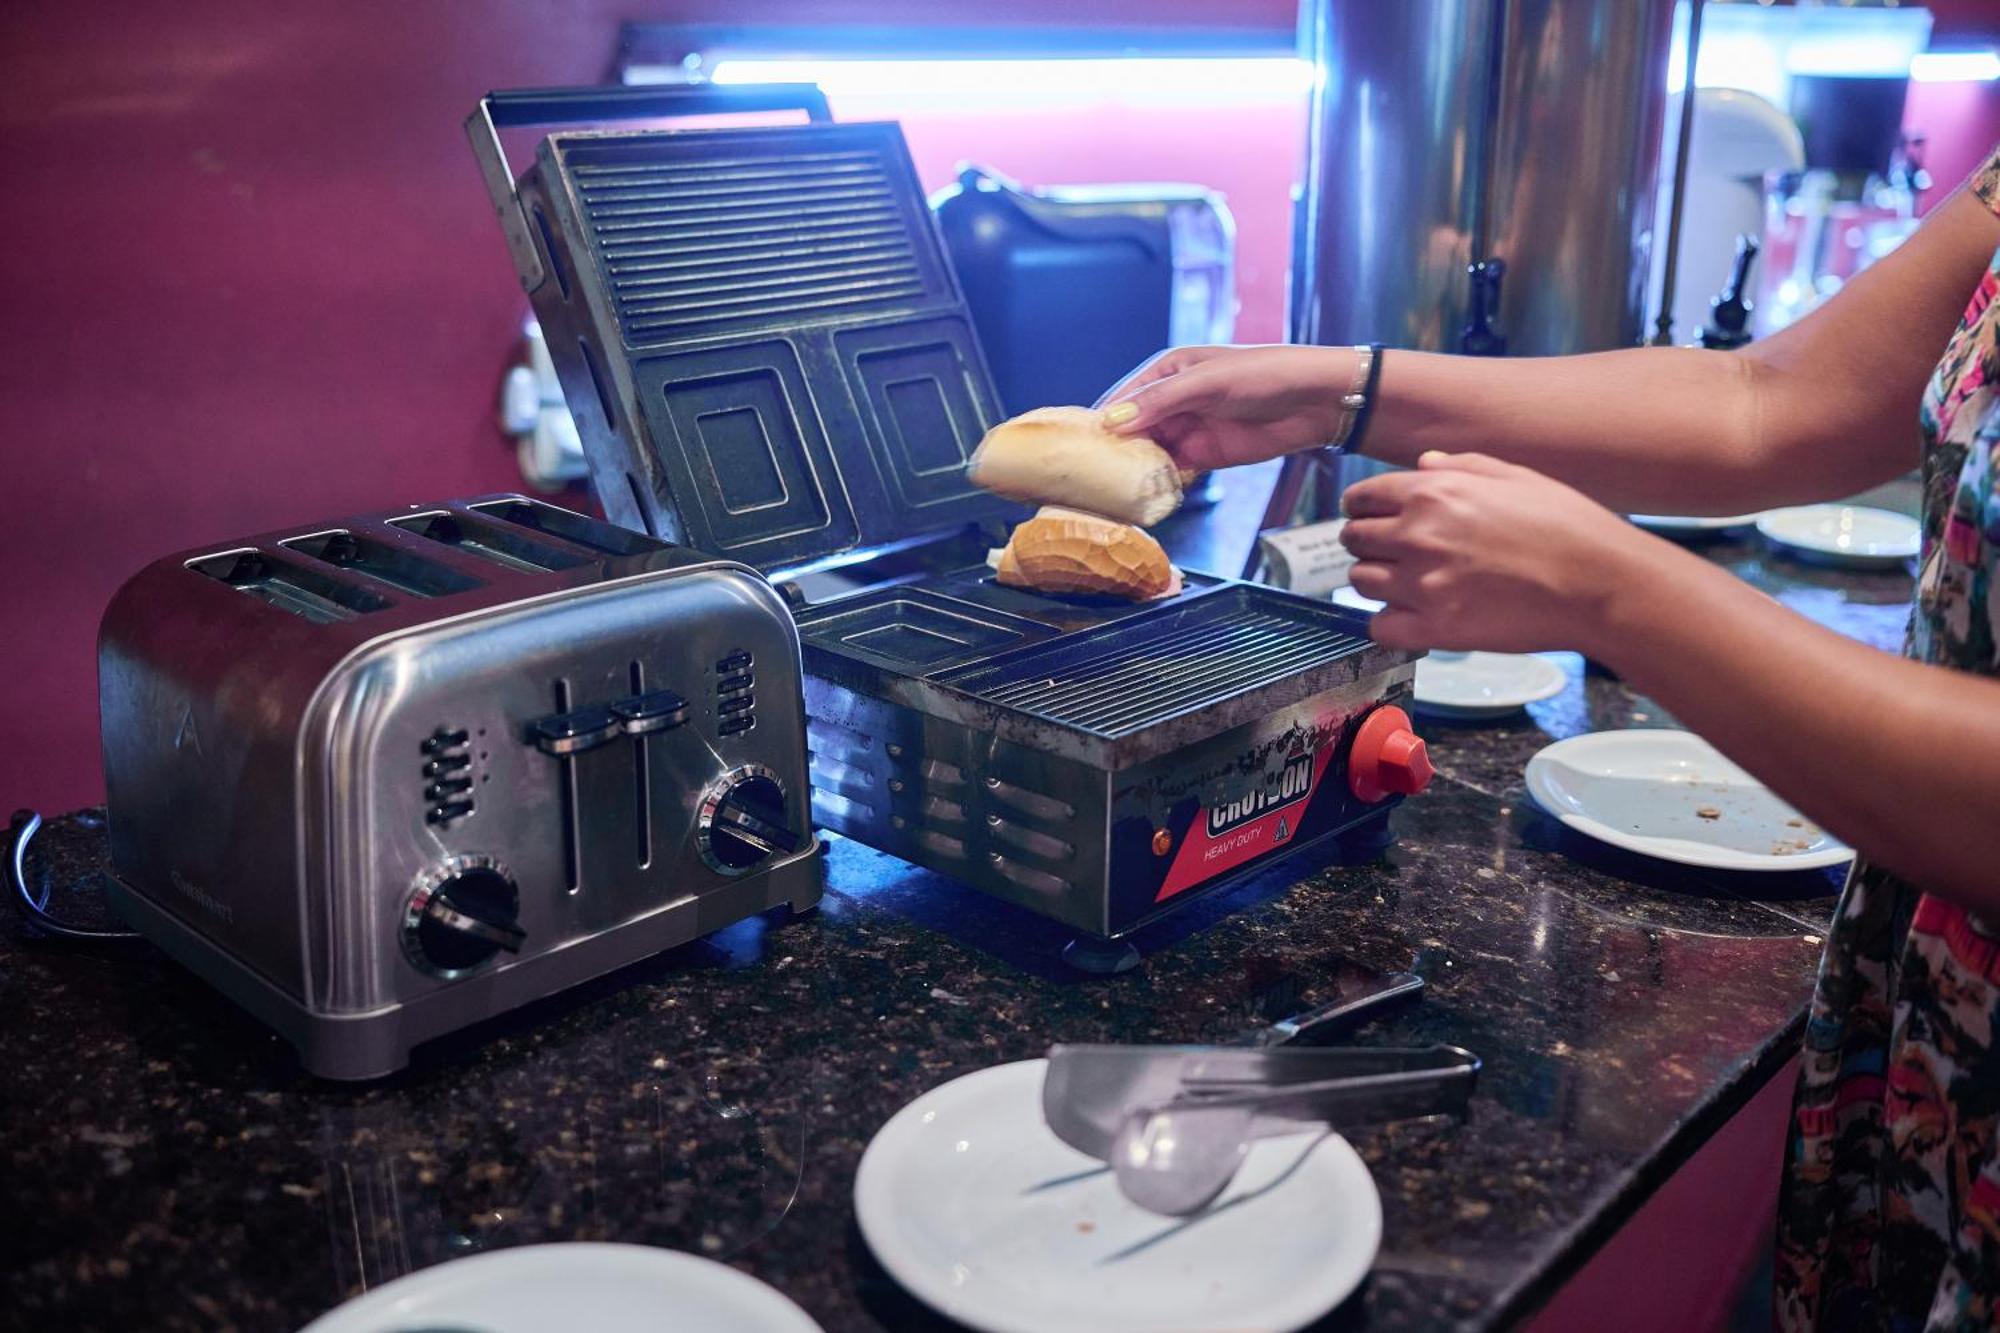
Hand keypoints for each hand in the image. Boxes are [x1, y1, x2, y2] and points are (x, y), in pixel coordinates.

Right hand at [1095, 344, 1358, 471]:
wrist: (1316, 402)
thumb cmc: (1265, 374)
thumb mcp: (1207, 382)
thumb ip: (1159, 403)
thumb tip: (1112, 422)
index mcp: (1166, 372)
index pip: (1121, 399)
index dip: (1098, 421)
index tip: (1073, 447)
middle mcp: (1171, 402)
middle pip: (1129, 431)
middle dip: (1110, 452)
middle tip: (1084, 479)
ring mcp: (1187, 430)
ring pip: (1147, 454)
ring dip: (1132, 472)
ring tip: (1106, 494)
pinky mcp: (1204, 456)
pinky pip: (1172, 472)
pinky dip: (1158, 484)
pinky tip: (1143, 498)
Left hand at [1340, 451, 1668, 656]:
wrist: (1600, 583)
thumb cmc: (1567, 525)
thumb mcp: (1516, 477)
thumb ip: (1461, 466)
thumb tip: (1423, 463)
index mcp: (1432, 492)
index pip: (1362, 498)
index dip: (1363, 508)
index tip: (1373, 518)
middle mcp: (1417, 535)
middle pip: (1354, 540)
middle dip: (1369, 544)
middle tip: (1392, 553)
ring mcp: (1422, 585)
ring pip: (1360, 582)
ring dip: (1378, 581)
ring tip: (1408, 584)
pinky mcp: (1435, 629)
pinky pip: (1380, 627)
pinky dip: (1390, 623)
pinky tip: (1413, 617)